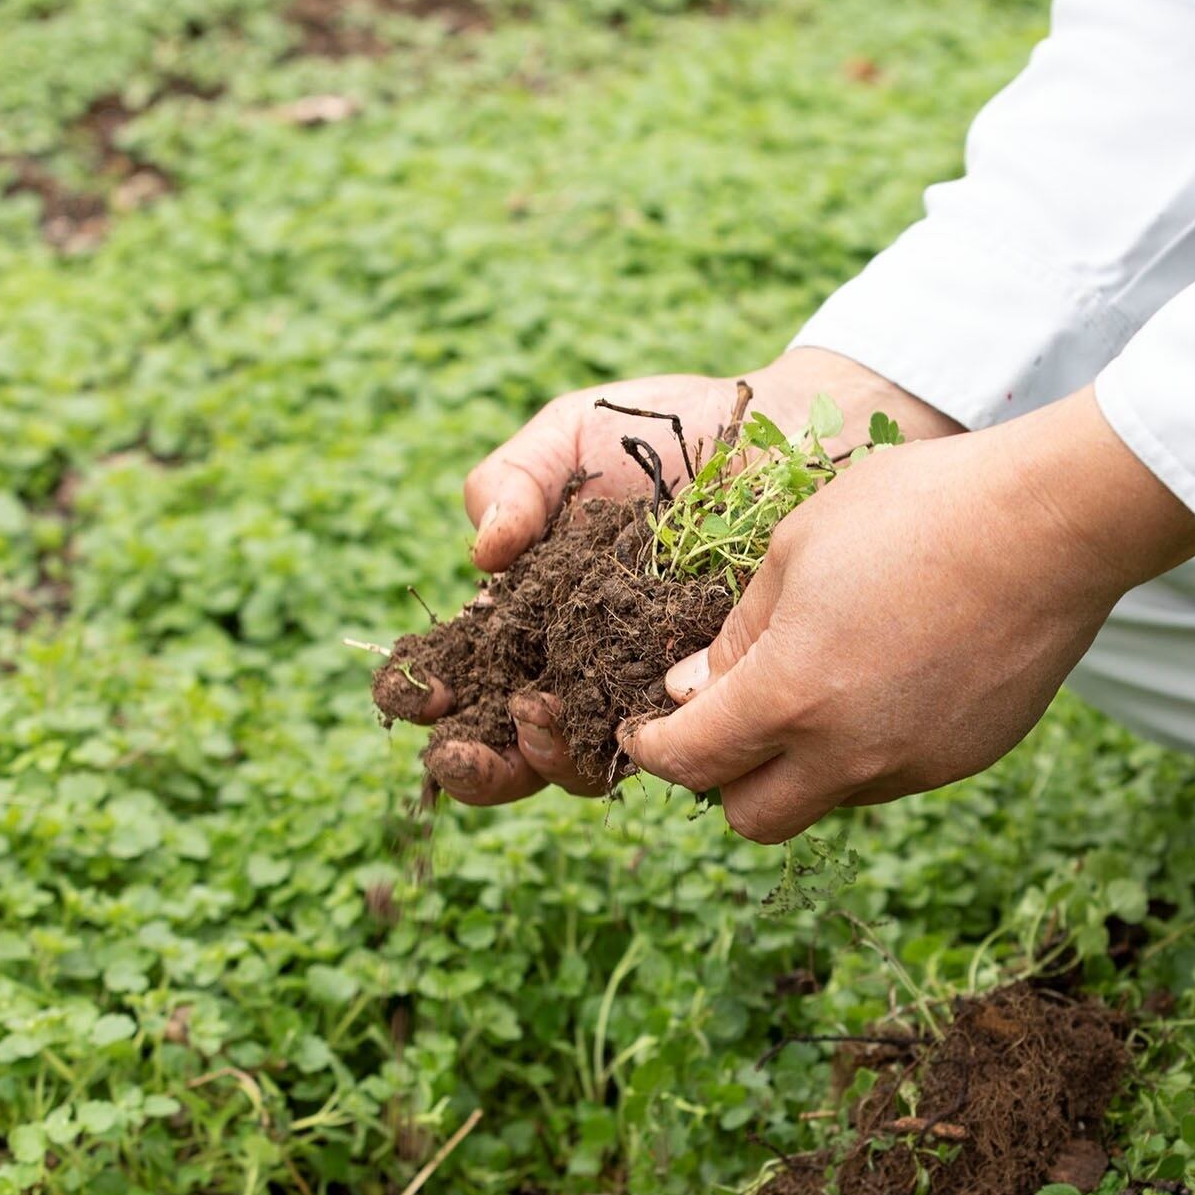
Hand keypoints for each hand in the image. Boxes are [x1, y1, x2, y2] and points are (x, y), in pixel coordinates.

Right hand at [419, 348, 962, 803]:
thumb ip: (511, 479)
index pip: (465, 675)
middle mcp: (577, 665)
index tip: (415, 693)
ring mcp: (641, 688)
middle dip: (475, 765)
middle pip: (512, 744)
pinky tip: (618, 721)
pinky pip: (669, 745)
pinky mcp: (709, 699)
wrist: (779, 432)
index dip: (428, 695)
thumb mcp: (570, 434)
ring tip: (538, 716)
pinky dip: (633, 746)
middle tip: (460, 752)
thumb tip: (482, 556)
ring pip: (582, 764)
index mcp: (529, 613)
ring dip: (545, 759)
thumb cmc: (667, 429)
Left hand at [621, 388, 1194, 841]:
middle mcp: (848, 755)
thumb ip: (735, 637)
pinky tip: (887, 678)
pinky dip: (865, 747)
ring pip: (824, 798)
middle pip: (751, 818)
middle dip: (722, 781)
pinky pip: (890, 775)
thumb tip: (688, 693)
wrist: (1049, 523)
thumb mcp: (795, 551)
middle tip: (725, 721)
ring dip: (799, 764)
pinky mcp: (964, 759)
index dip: (652, 749)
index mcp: (789, 698)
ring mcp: (913, 766)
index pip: (690, 763)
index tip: (646, 727)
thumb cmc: (911, 513)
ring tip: (821, 682)